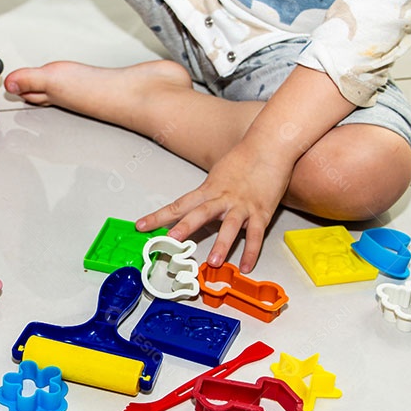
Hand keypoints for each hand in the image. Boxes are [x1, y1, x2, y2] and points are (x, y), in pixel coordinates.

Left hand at [136, 139, 293, 272]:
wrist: (270, 145)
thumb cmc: (243, 158)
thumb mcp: (218, 175)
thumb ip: (207, 194)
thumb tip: (194, 209)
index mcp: (208, 190)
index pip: (179, 205)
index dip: (158, 216)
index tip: (141, 226)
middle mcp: (223, 198)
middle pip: (199, 214)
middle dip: (184, 227)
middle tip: (170, 240)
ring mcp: (242, 206)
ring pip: (230, 227)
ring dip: (221, 245)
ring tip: (213, 262)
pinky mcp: (262, 212)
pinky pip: (256, 235)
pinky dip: (252, 251)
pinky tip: (246, 266)